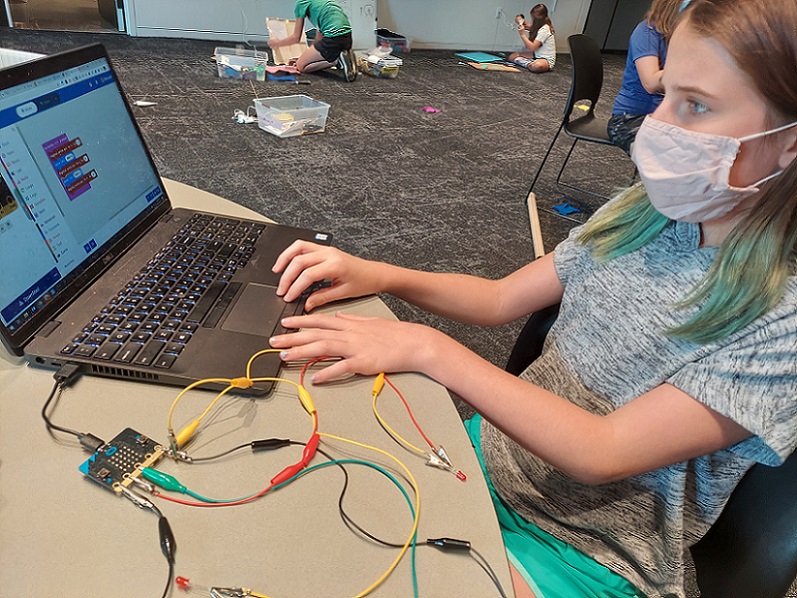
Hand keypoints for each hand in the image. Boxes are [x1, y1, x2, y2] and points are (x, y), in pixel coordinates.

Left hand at [270, 312, 438, 382]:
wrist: (414, 342)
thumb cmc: (395, 334)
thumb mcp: (370, 321)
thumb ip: (352, 318)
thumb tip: (338, 314)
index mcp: (349, 324)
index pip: (319, 321)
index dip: (300, 321)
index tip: (284, 323)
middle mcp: (349, 334)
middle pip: (315, 334)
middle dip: (292, 337)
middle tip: (273, 340)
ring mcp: (355, 347)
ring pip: (322, 348)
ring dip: (302, 352)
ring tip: (285, 356)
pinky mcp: (363, 362)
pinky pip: (342, 368)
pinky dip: (328, 373)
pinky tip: (316, 378)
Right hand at [272, 240, 384, 310]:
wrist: (375, 274)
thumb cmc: (364, 282)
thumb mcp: (343, 293)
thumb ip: (322, 298)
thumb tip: (306, 304)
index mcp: (335, 265)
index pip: (307, 275)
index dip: (295, 287)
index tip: (288, 297)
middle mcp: (330, 254)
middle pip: (299, 261)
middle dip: (287, 277)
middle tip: (281, 290)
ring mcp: (327, 249)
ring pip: (299, 247)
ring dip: (285, 259)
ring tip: (277, 272)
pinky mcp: (325, 249)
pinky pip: (304, 245)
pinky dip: (293, 252)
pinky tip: (287, 262)